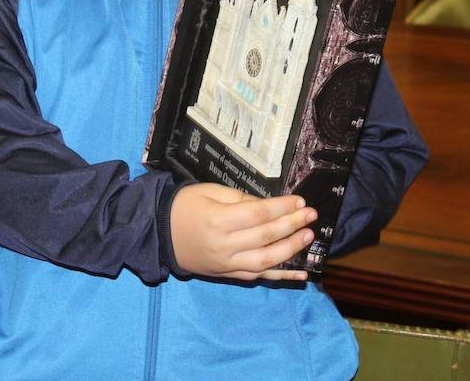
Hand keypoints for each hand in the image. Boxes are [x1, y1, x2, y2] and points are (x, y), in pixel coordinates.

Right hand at [170, 183, 315, 281]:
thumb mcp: (209, 191)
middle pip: (265, 237)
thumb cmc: (184, 206)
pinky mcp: (227, 274)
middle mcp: (224, 245)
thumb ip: (240, 199)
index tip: (300, 201)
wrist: (159, 233)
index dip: (282, 208)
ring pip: (265, 261)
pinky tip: (300, 274)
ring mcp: (226, 263)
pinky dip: (281, 276)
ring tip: (308, 237)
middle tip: (310, 215)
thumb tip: (269, 206)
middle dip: (292, 225)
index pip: (258, 214)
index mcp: (218, 220)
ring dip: (291, 249)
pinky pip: (258, 277)